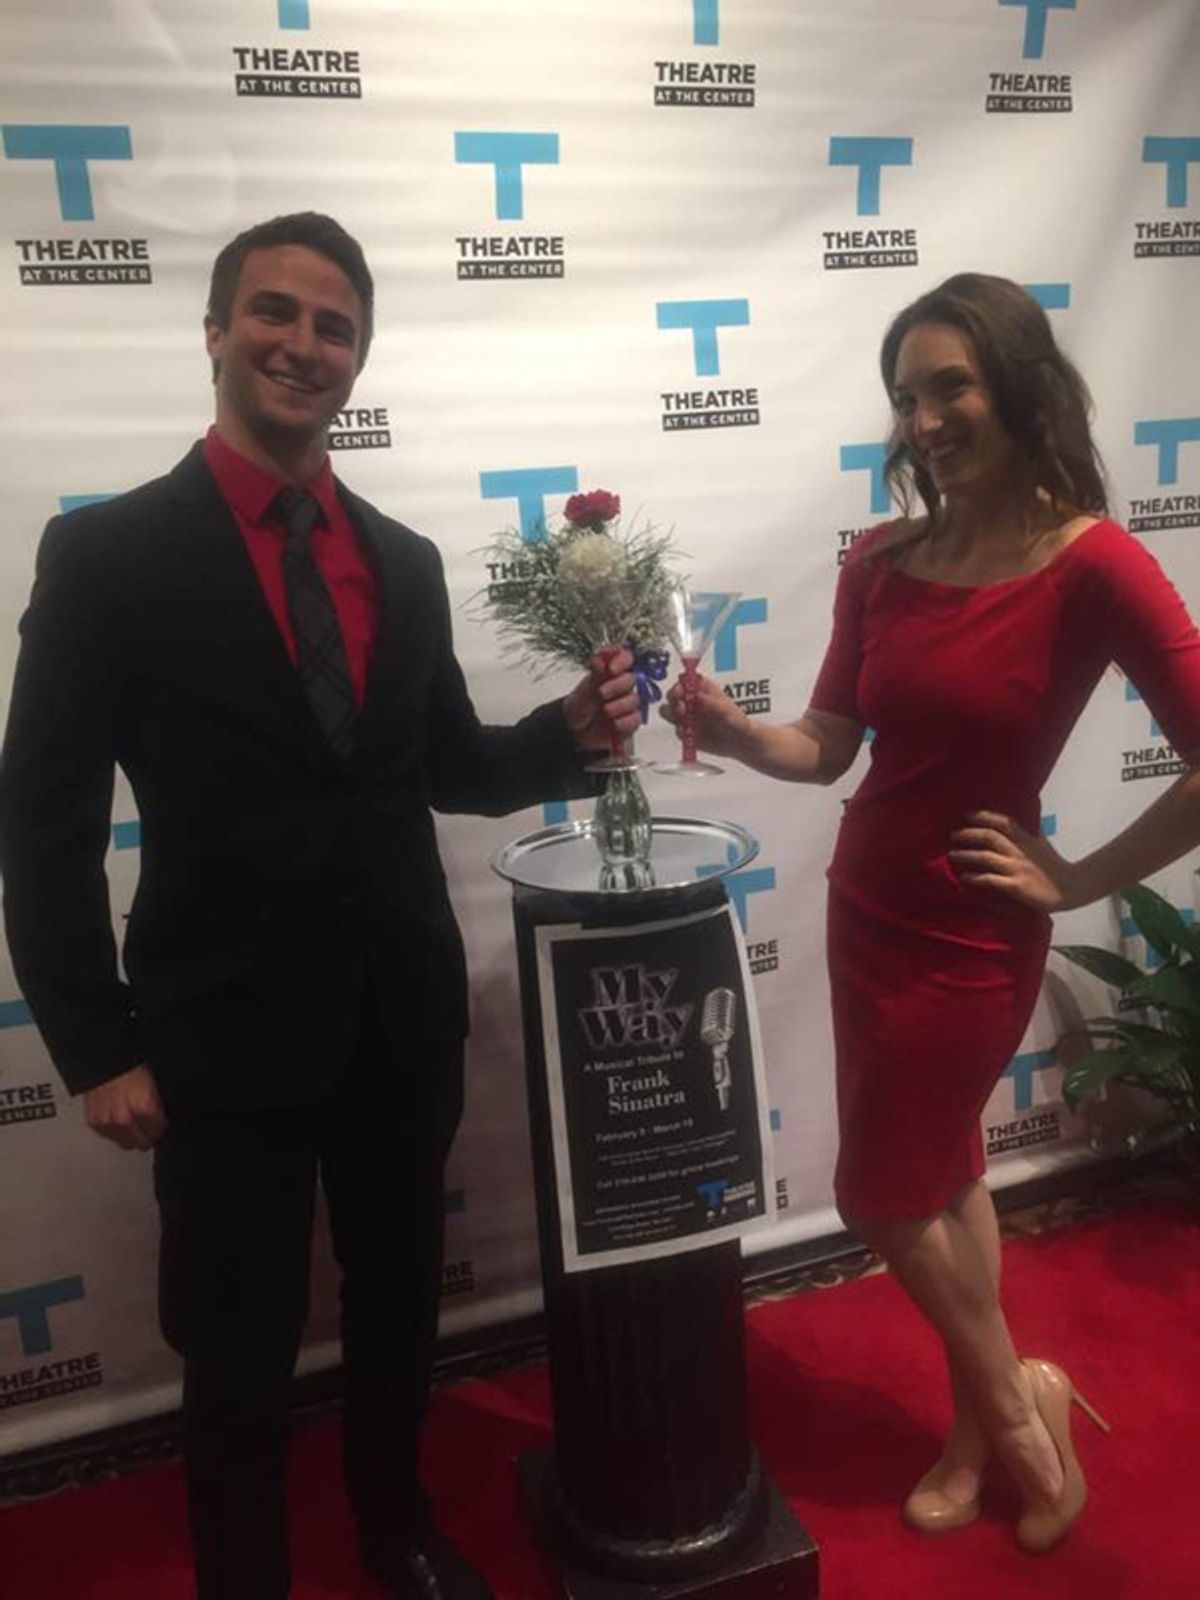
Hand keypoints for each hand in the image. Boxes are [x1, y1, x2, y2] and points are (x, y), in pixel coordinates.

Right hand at [84, 1064, 166, 1150]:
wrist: (104, 1063)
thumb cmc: (128, 1069)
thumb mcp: (152, 1085)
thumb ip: (156, 1107)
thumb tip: (160, 1119)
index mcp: (143, 1107)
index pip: (156, 1131)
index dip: (160, 1128)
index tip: (160, 1126)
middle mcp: (125, 1118)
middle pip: (141, 1143)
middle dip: (147, 1137)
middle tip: (148, 1131)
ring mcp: (108, 1122)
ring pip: (124, 1143)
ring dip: (130, 1137)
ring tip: (133, 1127)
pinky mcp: (94, 1122)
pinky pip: (109, 1136)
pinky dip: (115, 1131)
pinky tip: (119, 1122)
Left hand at [563, 647, 641, 751]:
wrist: (576, 728)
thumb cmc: (581, 703)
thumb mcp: (585, 688)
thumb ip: (596, 673)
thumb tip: (600, 658)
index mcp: (613, 672)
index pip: (626, 658)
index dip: (622, 661)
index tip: (611, 669)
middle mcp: (623, 685)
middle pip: (632, 679)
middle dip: (617, 686)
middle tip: (602, 693)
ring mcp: (629, 703)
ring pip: (635, 700)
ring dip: (619, 706)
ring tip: (605, 711)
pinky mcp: (631, 721)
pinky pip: (635, 719)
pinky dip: (624, 722)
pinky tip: (613, 724)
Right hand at [661, 670, 751, 759]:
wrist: (738, 741)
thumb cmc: (736, 721)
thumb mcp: (726, 710)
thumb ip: (712, 703)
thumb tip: (698, 696)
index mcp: (702, 690)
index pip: (685, 681)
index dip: (680, 684)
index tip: (681, 691)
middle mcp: (691, 701)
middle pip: (672, 695)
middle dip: (673, 700)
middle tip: (682, 708)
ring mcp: (687, 716)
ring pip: (668, 711)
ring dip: (672, 714)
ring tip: (683, 718)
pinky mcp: (686, 731)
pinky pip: (677, 730)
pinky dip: (680, 731)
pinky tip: (689, 733)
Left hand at [949, 810, 1083, 912]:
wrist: (1072, 888)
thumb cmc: (1054, 865)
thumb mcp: (1041, 843)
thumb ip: (1028, 831)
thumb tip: (1020, 816)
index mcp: (1026, 839)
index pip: (1003, 822)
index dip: (983, 816)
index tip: (967, 815)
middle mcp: (1020, 851)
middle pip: (989, 837)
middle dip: (968, 834)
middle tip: (953, 835)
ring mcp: (1017, 869)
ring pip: (986, 857)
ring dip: (966, 855)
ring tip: (951, 855)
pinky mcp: (1016, 886)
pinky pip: (991, 880)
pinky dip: (975, 878)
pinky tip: (964, 878)